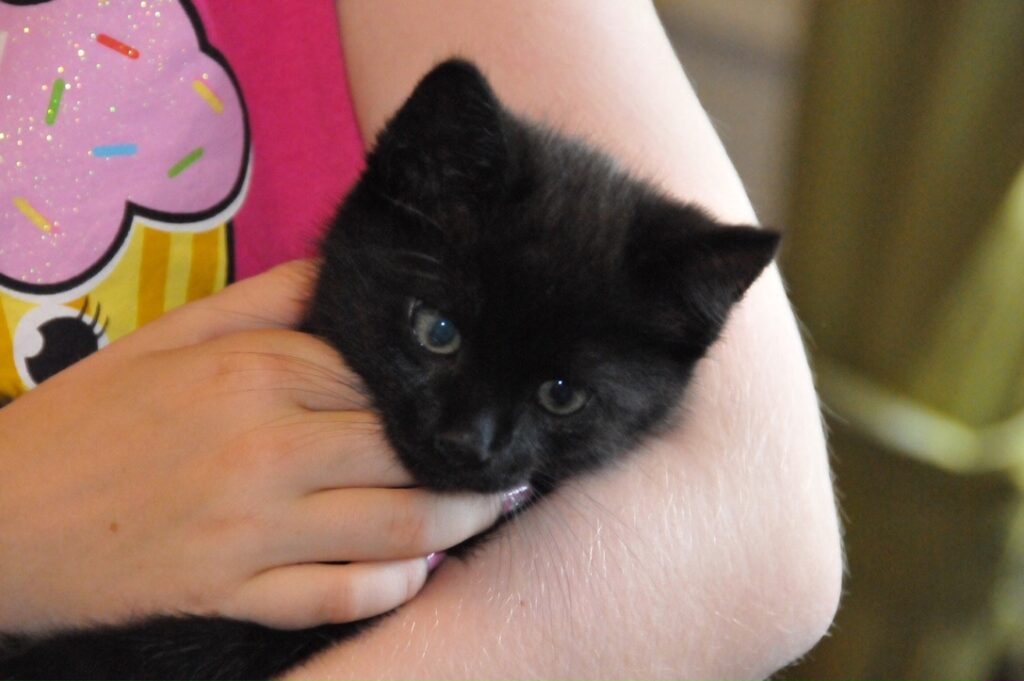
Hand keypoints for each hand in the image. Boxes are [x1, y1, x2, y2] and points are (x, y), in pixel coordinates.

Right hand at [0, 260, 507, 633]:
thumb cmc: (86, 419)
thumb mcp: (167, 337)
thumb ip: (265, 303)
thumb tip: (343, 276)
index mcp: (253, 371)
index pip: (384, 377)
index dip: (441, 389)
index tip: (479, 394)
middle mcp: (266, 446)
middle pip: (407, 448)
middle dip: (471, 456)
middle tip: (511, 455)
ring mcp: (250, 528)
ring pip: (397, 526)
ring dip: (463, 520)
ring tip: (495, 506)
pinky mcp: (229, 592)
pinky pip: (340, 596)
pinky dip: (394, 587)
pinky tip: (421, 571)